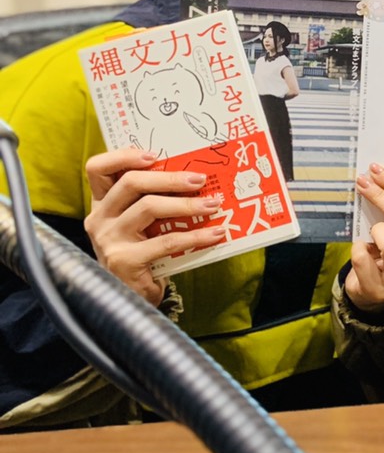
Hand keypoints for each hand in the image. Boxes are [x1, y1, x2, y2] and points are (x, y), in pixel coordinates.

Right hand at [83, 148, 228, 304]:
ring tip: (213, 205)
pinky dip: (195, 236)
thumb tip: (194, 176)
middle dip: (169, 178)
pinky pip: (166, 241)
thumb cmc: (143, 253)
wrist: (133, 298)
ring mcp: (109, 240)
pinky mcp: (124, 260)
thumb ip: (153, 200)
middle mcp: (100, 218)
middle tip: (200, 179)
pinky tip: (215, 234)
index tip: (154, 154)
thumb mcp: (142, 224)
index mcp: (102, 204)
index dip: (122, 156)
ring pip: (148, 207)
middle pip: (130, 183)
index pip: (97, 169)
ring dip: (186, 204)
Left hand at [347, 162, 383, 313]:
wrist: (374, 291)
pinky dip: (357, 250)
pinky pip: (364, 261)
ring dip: (376, 230)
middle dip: (381, 196)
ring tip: (371, 232)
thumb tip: (376, 177)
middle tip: (363, 183)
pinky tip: (360, 249)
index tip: (376, 169)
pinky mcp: (380, 289)